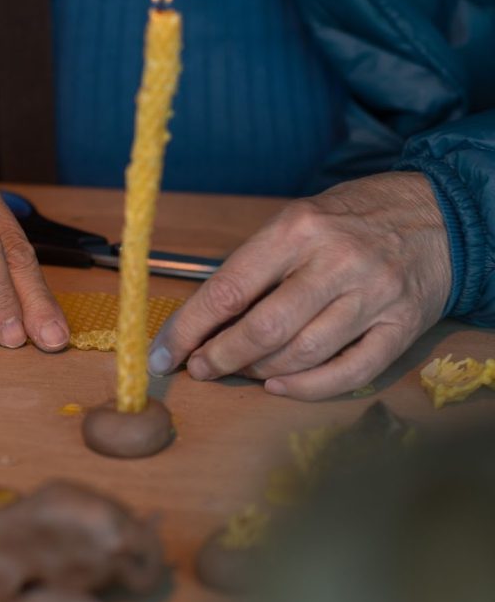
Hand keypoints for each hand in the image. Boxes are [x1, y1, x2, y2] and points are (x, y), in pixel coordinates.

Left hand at [147, 172, 451, 399]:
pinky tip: (279, 385)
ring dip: (259, 372)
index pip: (229, 289)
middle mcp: (337, 261)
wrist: (436, 213)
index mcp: (298, 229)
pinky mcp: (402, 326)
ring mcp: (374, 295)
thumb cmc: (349, 220)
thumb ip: (254, 268)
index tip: (164, 352)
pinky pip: (350, 373)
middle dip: (220, 357)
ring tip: (239, 371)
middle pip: (264, 328)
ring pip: (302, 354)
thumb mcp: (296, 222)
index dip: (189, 328)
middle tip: (200, 369)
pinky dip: (307, 388)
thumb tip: (201, 322)